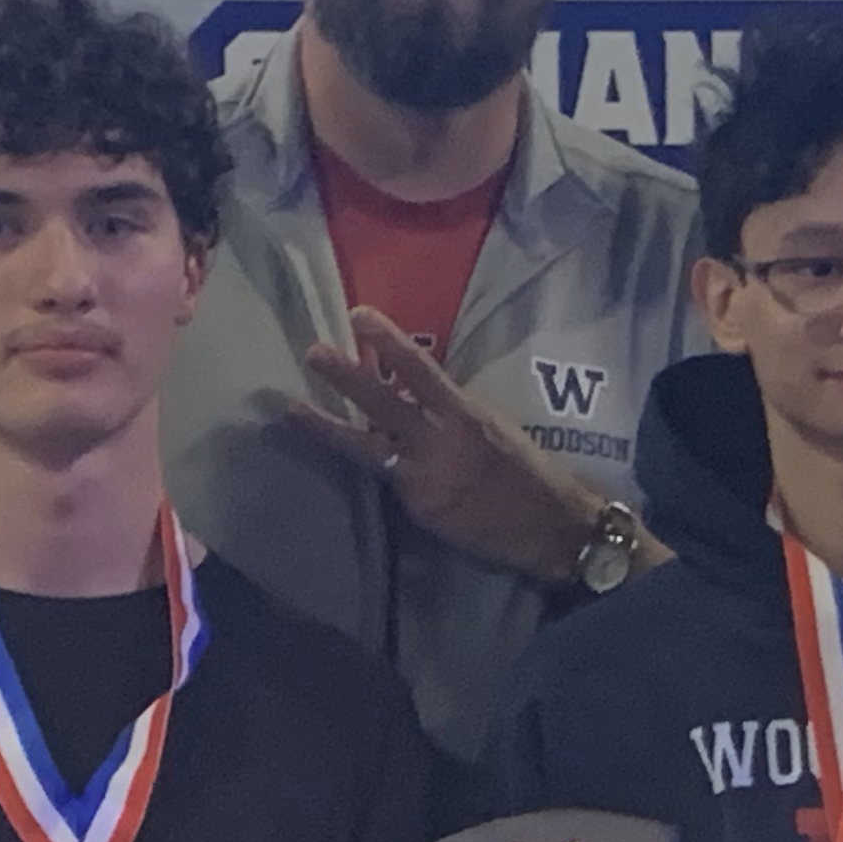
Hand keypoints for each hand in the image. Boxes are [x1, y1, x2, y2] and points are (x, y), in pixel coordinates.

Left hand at [296, 307, 620, 584]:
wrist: (550, 527)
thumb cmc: (528, 471)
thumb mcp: (494, 426)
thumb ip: (453, 410)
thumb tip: (414, 393)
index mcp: (466, 413)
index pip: (420, 368)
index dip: (387, 341)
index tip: (359, 314)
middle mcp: (441, 440)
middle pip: (384, 402)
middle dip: (346, 376)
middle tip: (313, 352)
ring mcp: (426, 476)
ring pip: (367, 446)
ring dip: (328, 424)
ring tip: (292, 408)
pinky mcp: (420, 507)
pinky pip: (388, 479)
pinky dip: (370, 463)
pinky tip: (342, 452)